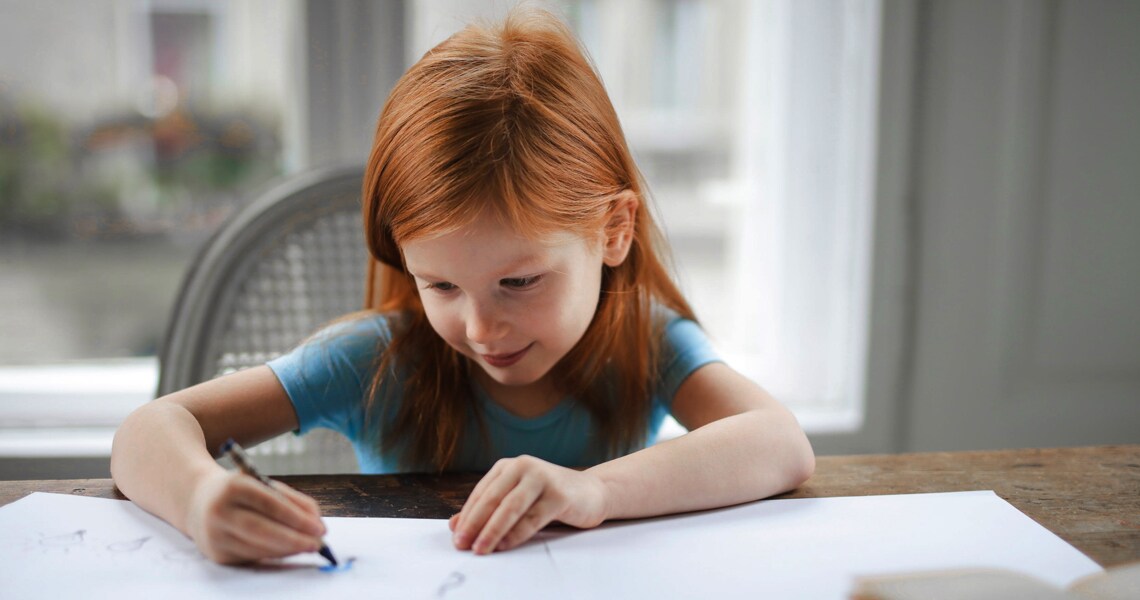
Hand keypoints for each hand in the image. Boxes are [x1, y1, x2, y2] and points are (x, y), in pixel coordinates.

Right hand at [183, 470, 327, 563]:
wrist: (198, 502)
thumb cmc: (240, 491)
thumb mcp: (262, 483)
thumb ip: (291, 499)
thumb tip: (316, 522)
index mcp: (233, 486)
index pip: (270, 504)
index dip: (297, 518)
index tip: (320, 528)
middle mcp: (220, 511)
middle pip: (262, 530)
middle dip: (295, 539)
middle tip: (318, 544)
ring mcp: (215, 534)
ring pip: (259, 547)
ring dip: (288, 550)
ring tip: (308, 546)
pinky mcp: (216, 553)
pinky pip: (252, 556)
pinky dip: (275, 554)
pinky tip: (290, 550)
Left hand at [449, 455, 608, 554]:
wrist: (591, 492)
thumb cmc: (549, 498)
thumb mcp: (516, 499)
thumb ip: (488, 509)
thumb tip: (454, 526)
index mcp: (509, 466)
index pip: (482, 492)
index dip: (467, 516)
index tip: (456, 537)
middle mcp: (524, 466)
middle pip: (493, 498)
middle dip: (475, 524)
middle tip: (463, 544)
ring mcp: (543, 478)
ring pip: (511, 508)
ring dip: (493, 531)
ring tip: (481, 548)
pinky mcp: (559, 494)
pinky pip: (532, 518)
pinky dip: (516, 534)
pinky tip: (505, 545)